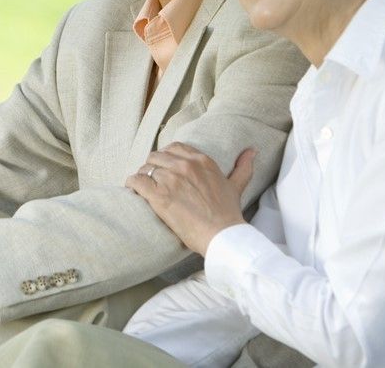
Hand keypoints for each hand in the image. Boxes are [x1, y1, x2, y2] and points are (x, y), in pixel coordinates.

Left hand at [126, 143, 254, 255]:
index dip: (165, 156)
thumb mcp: (236, 186)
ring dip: (142, 176)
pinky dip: (132, 184)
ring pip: (146, 168)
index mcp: (201, 160)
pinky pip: (137, 181)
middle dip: (152, 166)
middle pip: (157, 156)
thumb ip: (243, 166)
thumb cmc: (228, 214)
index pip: (174, 148)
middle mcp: (185, 166)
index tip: (163, 166)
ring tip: (142, 186)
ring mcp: (171, 179)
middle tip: (151, 178)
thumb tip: (251, 151)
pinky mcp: (159, 196)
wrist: (223, 236)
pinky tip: (133, 189)